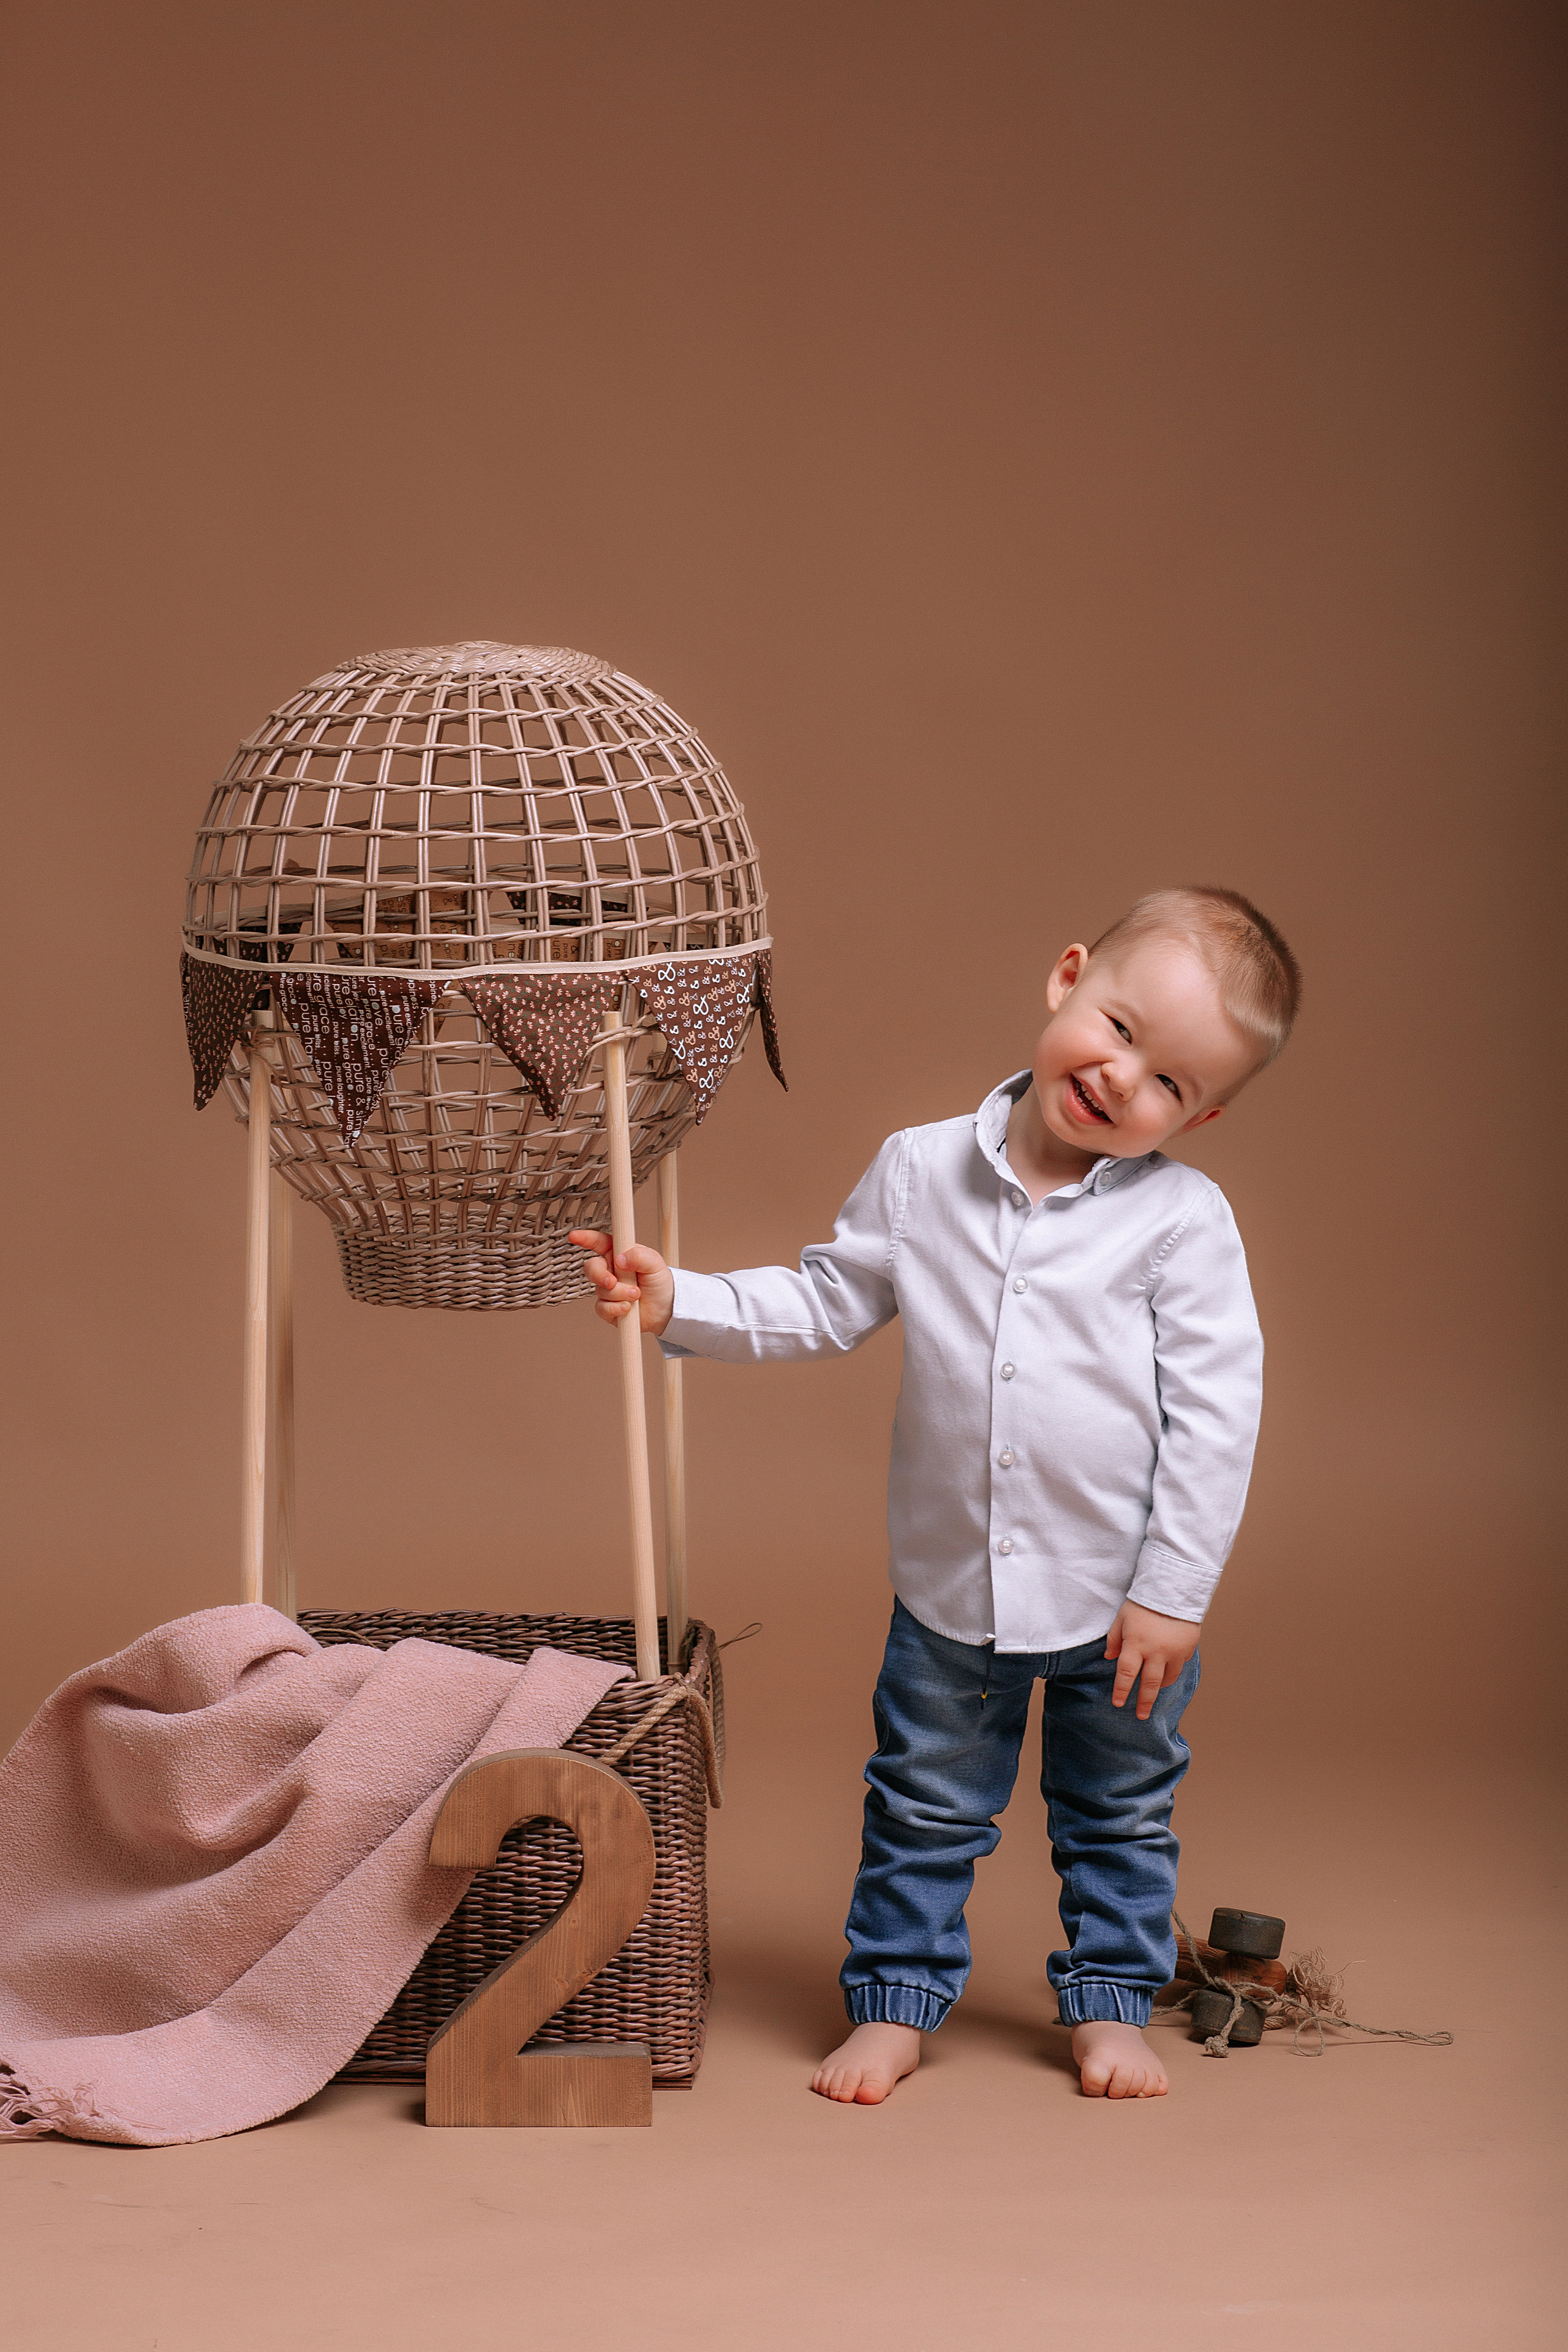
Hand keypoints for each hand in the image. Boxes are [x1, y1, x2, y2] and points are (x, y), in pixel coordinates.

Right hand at [568, 1230, 675, 1336]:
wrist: (666, 1308)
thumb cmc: (659, 1281)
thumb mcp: (654, 1263)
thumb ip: (638, 1256)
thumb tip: (620, 1259)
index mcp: (618, 1254)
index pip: (599, 1243)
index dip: (585, 1238)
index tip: (574, 1236)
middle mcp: (610, 1271)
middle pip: (591, 1268)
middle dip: (599, 1275)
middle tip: (612, 1282)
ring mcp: (607, 1290)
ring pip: (601, 1290)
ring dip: (620, 1294)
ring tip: (636, 1295)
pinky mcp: (608, 1308)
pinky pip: (602, 1308)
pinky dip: (616, 1308)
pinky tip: (628, 1308)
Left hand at [1103, 1601, 1199, 1720]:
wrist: (1174, 1589)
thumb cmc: (1143, 1603)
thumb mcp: (1122, 1618)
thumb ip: (1114, 1639)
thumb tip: (1108, 1658)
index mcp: (1136, 1643)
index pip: (1126, 1674)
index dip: (1121, 1691)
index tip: (1118, 1704)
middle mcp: (1156, 1651)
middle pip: (1149, 1685)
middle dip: (1144, 1703)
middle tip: (1141, 1716)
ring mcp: (1174, 1652)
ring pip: (1167, 1679)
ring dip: (1159, 1688)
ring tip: (1154, 1693)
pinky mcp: (1187, 1648)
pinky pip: (1179, 1665)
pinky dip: (1172, 1670)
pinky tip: (1167, 1670)